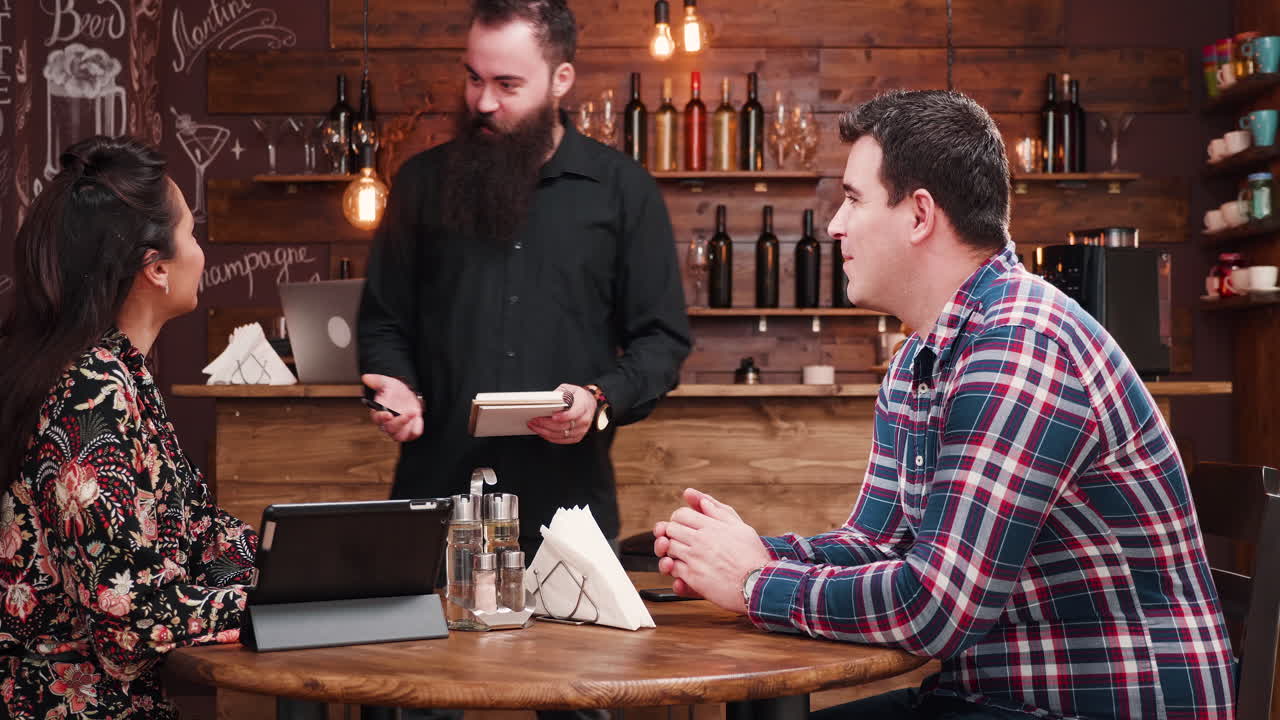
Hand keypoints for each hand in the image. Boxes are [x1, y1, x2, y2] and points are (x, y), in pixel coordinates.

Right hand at [361, 374, 423, 442]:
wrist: (408, 393)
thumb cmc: (395, 390)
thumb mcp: (387, 382)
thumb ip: (377, 380)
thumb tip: (366, 378)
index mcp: (379, 413)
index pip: (377, 419)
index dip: (381, 417)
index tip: (387, 413)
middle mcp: (387, 423)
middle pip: (389, 429)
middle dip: (399, 422)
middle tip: (408, 413)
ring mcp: (399, 428)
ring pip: (399, 436)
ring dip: (407, 426)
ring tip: (414, 412)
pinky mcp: (410, 430)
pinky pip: (413, 434)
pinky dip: (416, 428)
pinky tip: (418, 417)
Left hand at [527, 384, 594, 444]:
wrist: (589, 403)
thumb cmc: (577, 396)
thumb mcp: (569, 388)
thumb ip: (559, 394)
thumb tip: (546, 400)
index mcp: (583, 404)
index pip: (575, 413)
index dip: (564, 416)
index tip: (553, 416)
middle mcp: (584, 419)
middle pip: (564, 426)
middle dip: (547, 424)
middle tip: (534, 420)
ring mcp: (582, 429)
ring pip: (561, 435)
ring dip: (545, 432)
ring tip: (534, 426)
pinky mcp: (577, 436)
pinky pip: (562, 440)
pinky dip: (550, 437)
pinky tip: (542, 432)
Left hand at [654, 488, 770, 613]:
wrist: (759, 584)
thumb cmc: (753, 557)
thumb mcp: (740, 527)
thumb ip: (719, 511)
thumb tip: (702, 501)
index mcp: (711, 526)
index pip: (681, 514)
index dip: (679, 519)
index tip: (683, 526)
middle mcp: (701, 540)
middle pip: (670, 529)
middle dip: (672, 533)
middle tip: (680, 540)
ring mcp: (695, 558)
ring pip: (669, 548)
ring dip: (672, 550)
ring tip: (682, 555)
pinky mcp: (693, 577)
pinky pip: (673, 568)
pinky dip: (675, 568)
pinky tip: (685, 569)